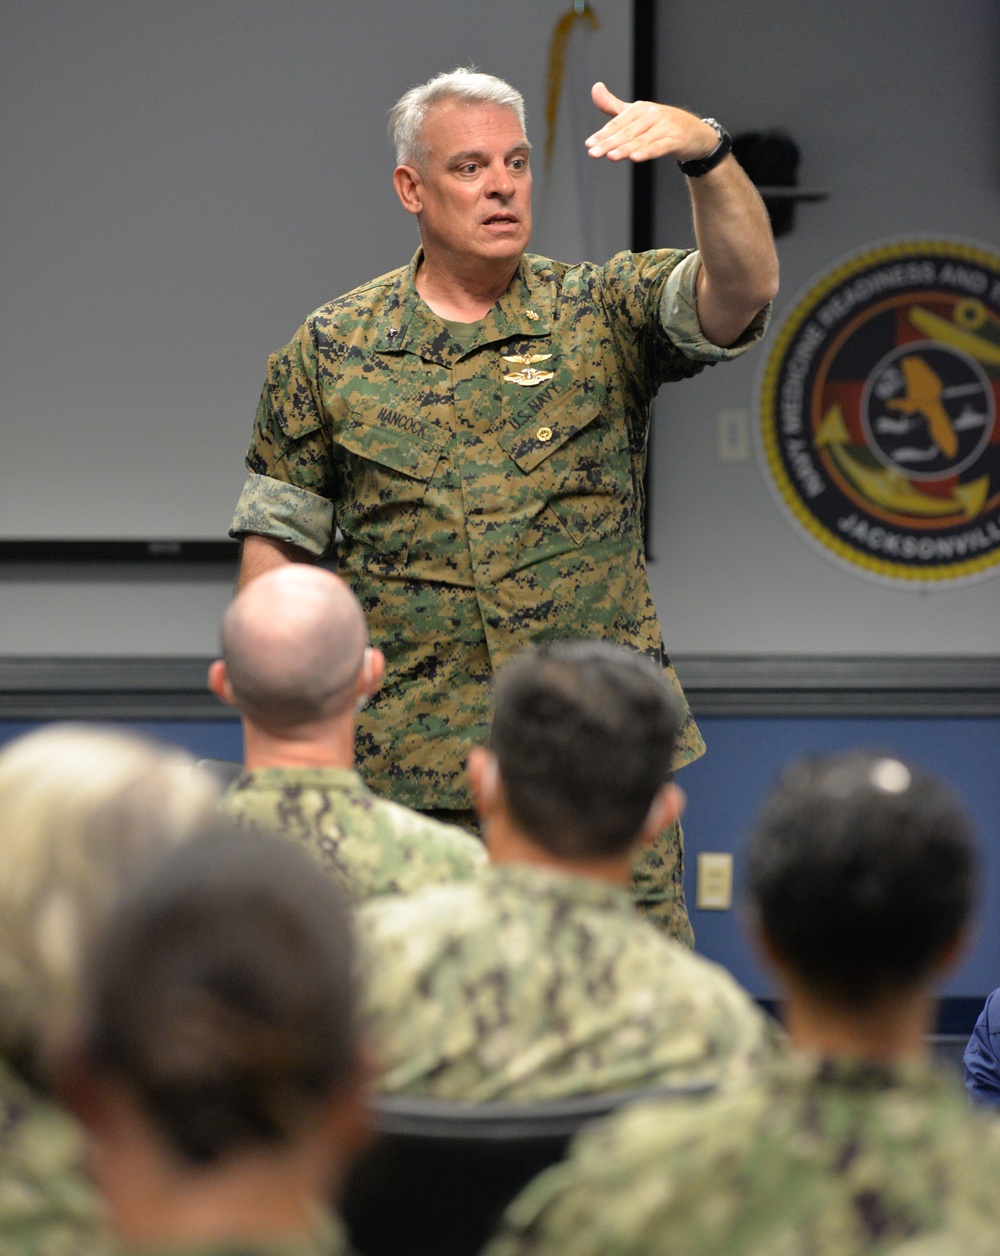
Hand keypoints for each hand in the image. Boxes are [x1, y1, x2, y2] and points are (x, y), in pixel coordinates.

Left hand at [585, 82, 719, 163]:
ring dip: (625, 149)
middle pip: (627, 133)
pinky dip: (647, 152)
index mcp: (640, 109)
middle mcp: (652, 115)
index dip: (603, 134)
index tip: (589, 144)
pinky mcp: (676, 140)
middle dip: (608, 143)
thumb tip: (595, 87)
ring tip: (610, 156)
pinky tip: (635, 157)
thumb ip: (615, 107)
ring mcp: (665, 127)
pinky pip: (659, 147)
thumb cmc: (663, 125)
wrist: (696, 134)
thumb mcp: (638, 115)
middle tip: (593, 153)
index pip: (618, 124)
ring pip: (641, 140)